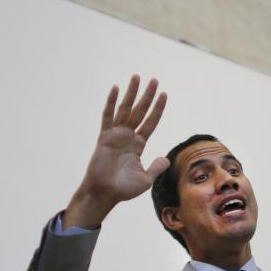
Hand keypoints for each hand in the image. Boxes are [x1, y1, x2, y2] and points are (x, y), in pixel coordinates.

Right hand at [64, 75, 168, 228]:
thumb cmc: (123, 189)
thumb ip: (156, 168)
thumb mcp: (146, 179)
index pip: (150, 122)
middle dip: (147, 96)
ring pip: (125, 110)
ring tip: (137, 77)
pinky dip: (111, 103)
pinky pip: (108, 117)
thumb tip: (166, 159)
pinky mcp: (104, 137)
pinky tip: (115, 89)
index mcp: (138, 145)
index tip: (164, 94)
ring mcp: (115, 135)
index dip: (157, 109)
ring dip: (131, 93)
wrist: (105, 193)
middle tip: (155, 80)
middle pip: (140, 111)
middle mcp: (127, 137)